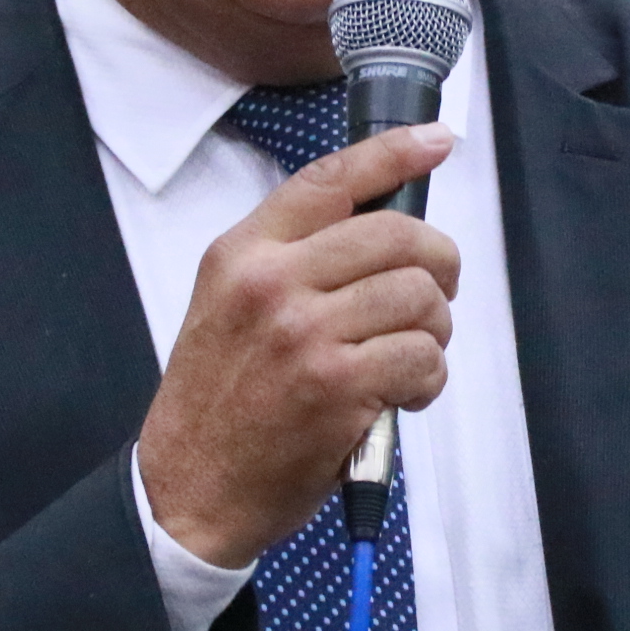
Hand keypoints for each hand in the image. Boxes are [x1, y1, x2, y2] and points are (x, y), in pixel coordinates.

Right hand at [137, 124, 460, 567]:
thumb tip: (382, 224)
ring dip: (435, 331)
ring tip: (409, 358)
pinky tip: (402, 396)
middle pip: (397, 235)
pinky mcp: (337, 387)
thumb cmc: (219, 401)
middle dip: (438, 265)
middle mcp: (272, 283)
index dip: (395, 152)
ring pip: (420, 297)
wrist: (190, 489)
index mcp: (243, 254)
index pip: (331, 179)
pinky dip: (428, 379)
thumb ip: (291, 260)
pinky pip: (422, 358)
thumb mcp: (229, 306)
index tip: (437, 141)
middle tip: (436, 295)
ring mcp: (305, 334)